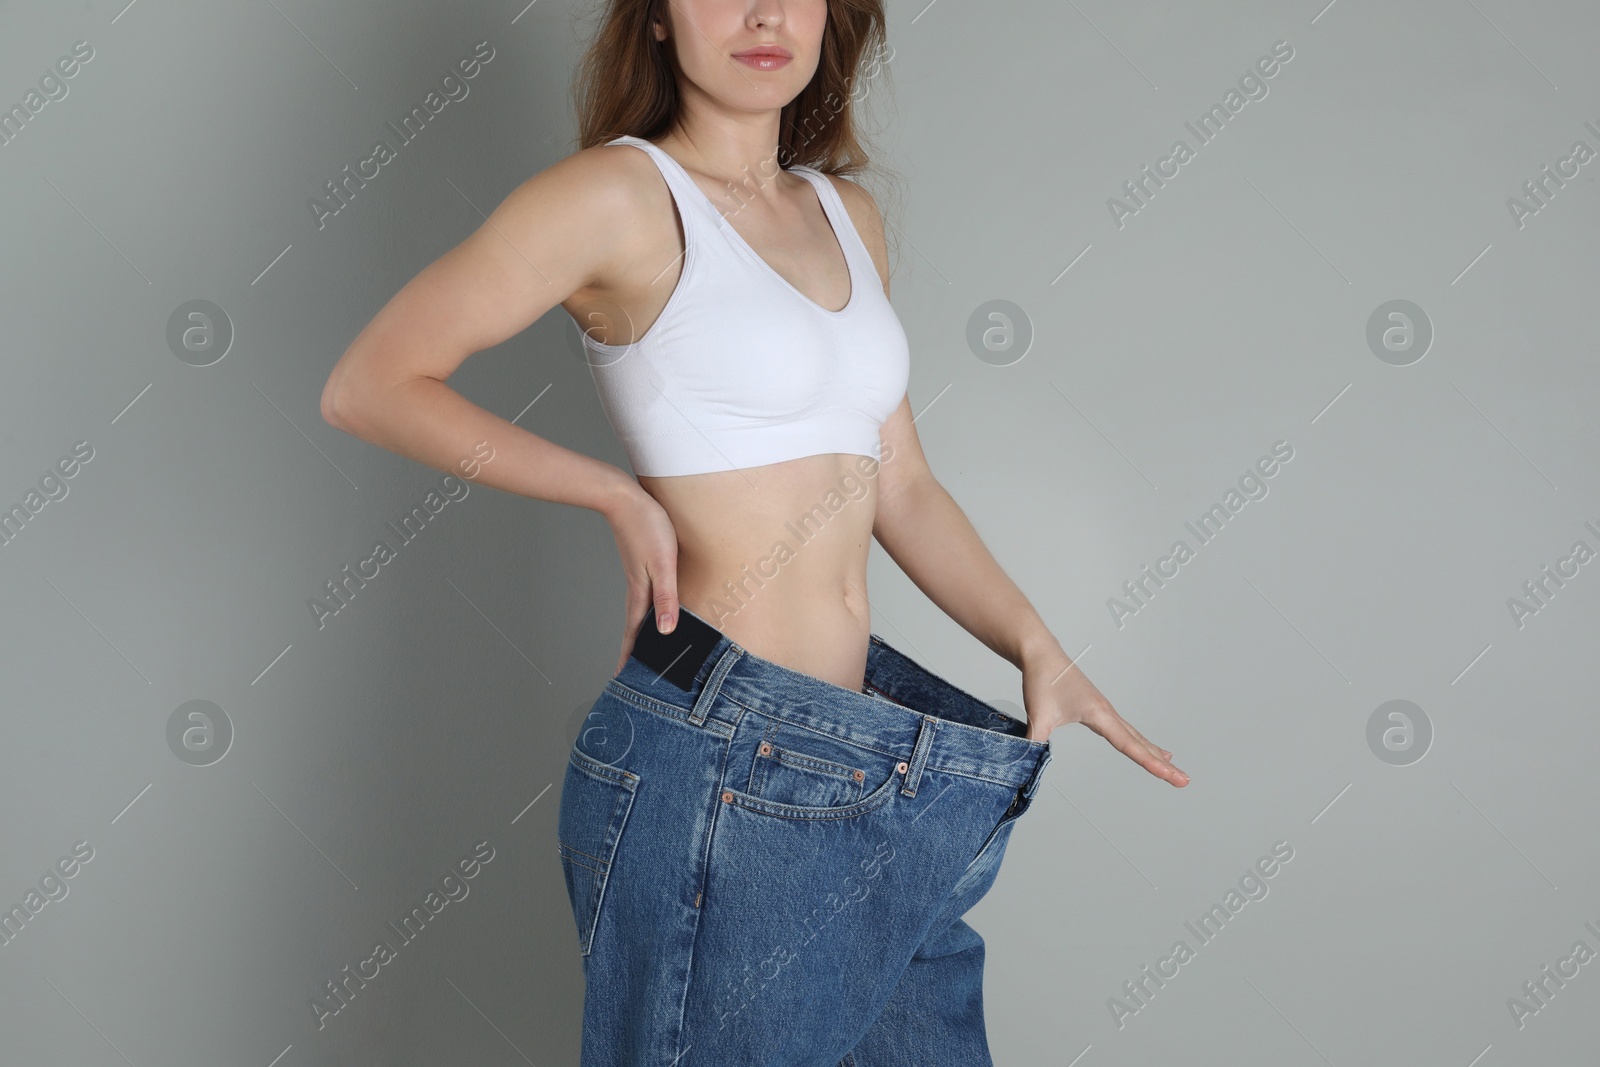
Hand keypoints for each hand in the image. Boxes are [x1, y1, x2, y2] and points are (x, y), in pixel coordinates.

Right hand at [604, 486, 680, 674]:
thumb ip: (666, 596)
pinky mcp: (641, 566)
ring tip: (642, 650)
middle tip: (630, 673)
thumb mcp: (663, 563)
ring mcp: (637, 578)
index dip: (630, 656)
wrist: (624, 498)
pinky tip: (653, 612)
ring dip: (639, 633)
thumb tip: (666, 631)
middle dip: (633, 652)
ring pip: (639, 614)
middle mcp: (636, 589)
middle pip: (634, 628)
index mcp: (640, 594)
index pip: (634, 634)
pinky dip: (646, 613)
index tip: (622, 677)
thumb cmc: (647, 527)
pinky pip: (644, 598)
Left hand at [1020, 644, 1188, 785]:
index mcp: (1099, 714)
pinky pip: (1125, 729)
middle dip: (1162, 763)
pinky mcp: (1097, 709)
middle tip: (1184, 780)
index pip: (1129, 745)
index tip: (1169, 775)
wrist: (1040, 653)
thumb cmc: (1042, 679)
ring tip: (1172, 766)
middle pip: (1141, 742)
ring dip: (1154, 752)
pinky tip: (1144, 746)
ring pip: (1135, 736)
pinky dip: (1139, 741)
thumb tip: (1029, 765)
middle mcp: (1107, 712)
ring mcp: (1104, 710)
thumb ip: (1035, 744)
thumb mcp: (1037, 716)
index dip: (1150, 762)